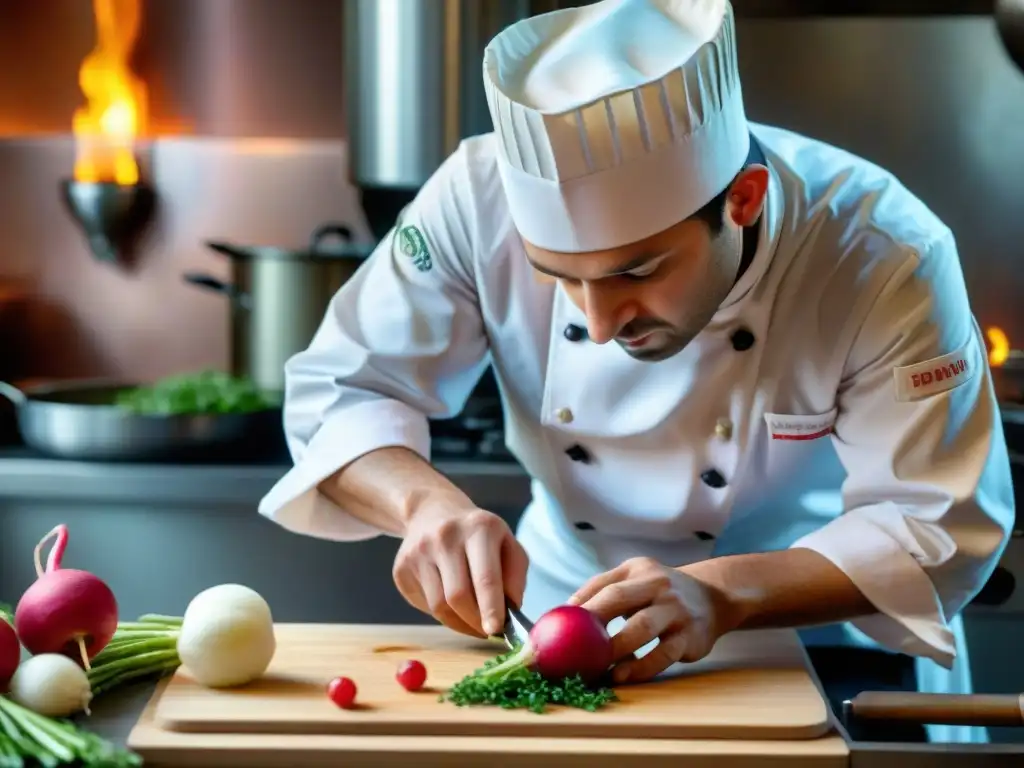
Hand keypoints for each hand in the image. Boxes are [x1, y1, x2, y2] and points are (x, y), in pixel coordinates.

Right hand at [392, 500, 528, 638]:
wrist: (432, 512)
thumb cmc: (478, 536)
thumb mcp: (507, 543)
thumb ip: (515, 577)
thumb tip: (509, 612)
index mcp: (479, 528)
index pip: (485, 577)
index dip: (491, 608)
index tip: (496, 631)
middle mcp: (445, 536)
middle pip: (458, 596)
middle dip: (475, 621)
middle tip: (487, 630)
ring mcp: (418, 551)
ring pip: (439, 606)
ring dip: (459, 623)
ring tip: (472, 620)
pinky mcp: (401, 568)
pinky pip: (424, 605)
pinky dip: (442, 614)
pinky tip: (450, 602)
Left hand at [568, 557, 735, 683]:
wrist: (713, 598)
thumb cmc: (660, 595)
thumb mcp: (636, 582)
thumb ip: (604, 594)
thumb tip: (562, 616)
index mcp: (636, 569)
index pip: (601, 583)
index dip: (577, 603)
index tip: (555, 624)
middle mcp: (657, 583)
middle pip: (618, 597)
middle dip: (591, 621)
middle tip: (569, 645)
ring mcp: (675, 608)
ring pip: (642, 627)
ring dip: (616, 648)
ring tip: (596, 667)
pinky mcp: (689, 634)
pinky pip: (663, 653)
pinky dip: (640, 667)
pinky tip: (622, 676)